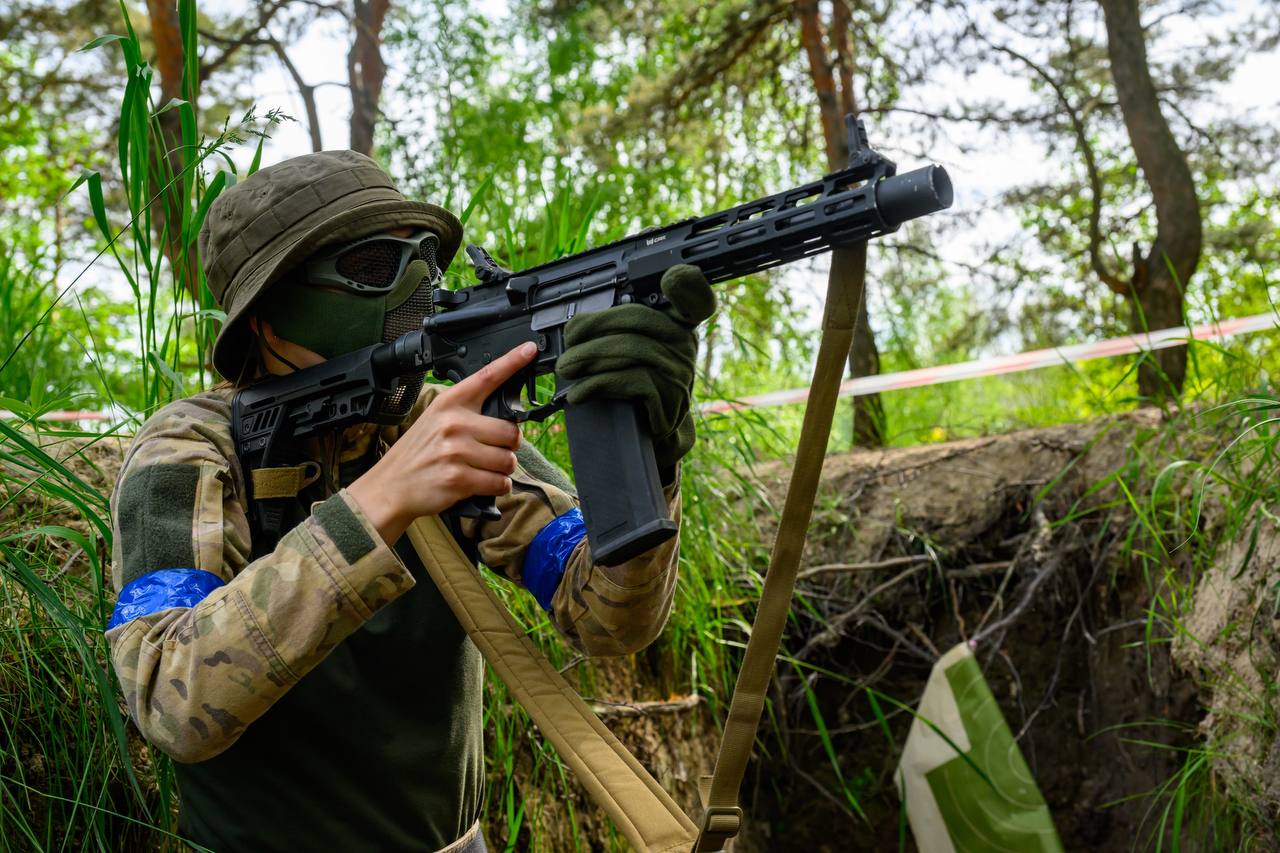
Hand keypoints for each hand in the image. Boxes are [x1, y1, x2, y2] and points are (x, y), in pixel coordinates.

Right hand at [347, 342, 536, 544]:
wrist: (390, 487)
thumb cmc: (417, 454)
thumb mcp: (434, 420)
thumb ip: (466, 413)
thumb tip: (506, 416)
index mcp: (449, 404)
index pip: (487, 377)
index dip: (512, 362)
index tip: (528, 350)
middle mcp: (454, 423)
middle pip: (511, 432)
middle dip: (509, 447)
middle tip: (494, 451)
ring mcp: (456, 451)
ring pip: (508, 460)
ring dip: (503, 470)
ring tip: (484, 469)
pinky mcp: (459, 479)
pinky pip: (499, 483)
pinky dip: (498, 486)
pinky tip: (482, 484)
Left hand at [555, 265, 714, 476]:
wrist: (649, 434)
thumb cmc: (634, 385)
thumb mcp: (630, 350)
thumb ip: (617, 329)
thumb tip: (574, 326)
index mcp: (678, 324)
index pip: (693, 297)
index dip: (687, 284)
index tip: (671, 276)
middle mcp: (685, 344)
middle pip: (638, 319)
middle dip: (594, 328)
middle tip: (567, 343)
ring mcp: (680, 372)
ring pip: (630, 350)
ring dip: (588, 358)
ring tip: (566, 368)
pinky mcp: (669, 399)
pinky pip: (631, 381)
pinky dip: (597, 385)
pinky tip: (578, 392)